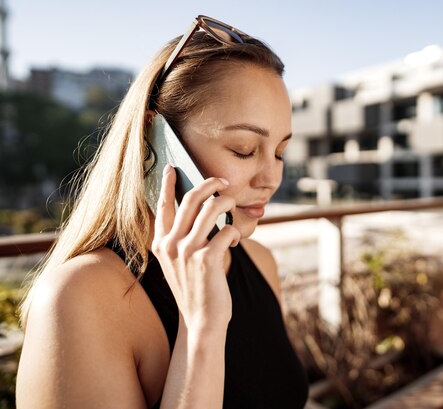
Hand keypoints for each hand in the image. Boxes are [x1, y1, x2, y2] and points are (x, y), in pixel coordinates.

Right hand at [151, 164, 239, 330]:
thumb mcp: (178, 263)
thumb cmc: (194, 288)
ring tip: (233, 208)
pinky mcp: (208, 260)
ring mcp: (188, 252)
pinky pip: (227, 230)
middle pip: (191, 199)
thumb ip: (181, 239)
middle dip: (210, 184)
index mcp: (161, 244)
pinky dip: (235, 232)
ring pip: (212, 209)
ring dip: (227, 203)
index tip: (172, 168)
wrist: (202, 321)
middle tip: (223, 182)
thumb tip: (199, 209)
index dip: (167, 184)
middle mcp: (171, 245)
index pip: (162, 206)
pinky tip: (235, 240)